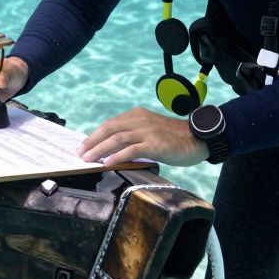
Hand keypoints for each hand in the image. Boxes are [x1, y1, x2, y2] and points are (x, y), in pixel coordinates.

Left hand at [78, 106, 209, 166]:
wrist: (198, 139)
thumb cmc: (174, 138)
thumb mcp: (150, 131)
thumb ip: (133, 137)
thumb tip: (112, 150)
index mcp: (137, 115)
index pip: (110, 124)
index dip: (95, 135)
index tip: (83, 146)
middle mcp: (140, 120)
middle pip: (109, 129)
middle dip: (92, 141)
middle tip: (80, 153)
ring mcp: (147, 131)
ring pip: (117, 138)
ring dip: (99, 149)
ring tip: (88, 159)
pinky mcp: (155, 144)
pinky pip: (131, 150)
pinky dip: (117, 156)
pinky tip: (108, 163)